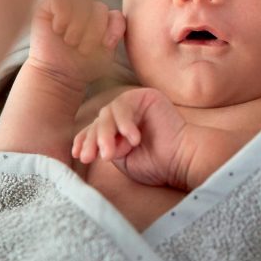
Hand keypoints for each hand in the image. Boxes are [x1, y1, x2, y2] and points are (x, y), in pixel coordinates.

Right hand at [28, 0, 124, 87]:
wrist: (56, 74)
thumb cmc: (82, 65)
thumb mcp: (106, 53)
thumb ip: (115, 33)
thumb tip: (117, 14)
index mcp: (104, 20)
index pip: (116, 15)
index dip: (114, 28)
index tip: (107, 46)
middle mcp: (88, 10)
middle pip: (100, 8)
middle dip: (94, 31)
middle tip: (83, 49)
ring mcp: (70, 6)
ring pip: (82, 1)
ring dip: (78, 25)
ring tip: (71, 42)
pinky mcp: (49, 5)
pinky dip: (62, 15)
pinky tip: (58, 30)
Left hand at [71, 87, 191, 190]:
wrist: (181, 161)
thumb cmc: (156, 164)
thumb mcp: (122, 159)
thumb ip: (105, 147)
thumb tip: (85, 144)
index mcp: (119, 129)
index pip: (95, 129)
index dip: (85, 140)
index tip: (79, 155)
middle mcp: (127, 113)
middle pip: (100, 120)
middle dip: (93, 140)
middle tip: (91, 157)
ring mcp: (136, 103)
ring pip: (108, 112)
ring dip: (106, 134)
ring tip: (111, 153)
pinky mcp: (146, 96)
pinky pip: (125, 105)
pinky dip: (125, 123)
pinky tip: (134, 140)